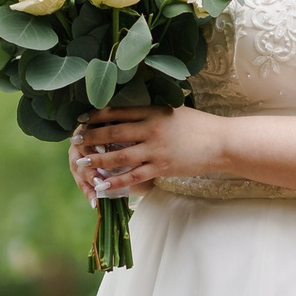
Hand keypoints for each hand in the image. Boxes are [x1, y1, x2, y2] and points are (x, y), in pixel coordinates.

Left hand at [70, 103, 222, 199]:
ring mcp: (155, 150)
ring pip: (119, 155)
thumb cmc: (198, 125)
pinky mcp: (161, 168)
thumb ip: (152, 112)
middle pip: (113, 132)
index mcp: (153, 111)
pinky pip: (133, 176)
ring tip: (80, 163)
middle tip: (74, 139)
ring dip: (97, 159)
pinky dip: (115, 181)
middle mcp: (151, 129)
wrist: (221, 143)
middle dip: (90, 136)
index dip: (96, 115)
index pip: (118, 111)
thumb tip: (130, 112)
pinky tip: (101, 184)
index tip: (82, 119)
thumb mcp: (174, 110)